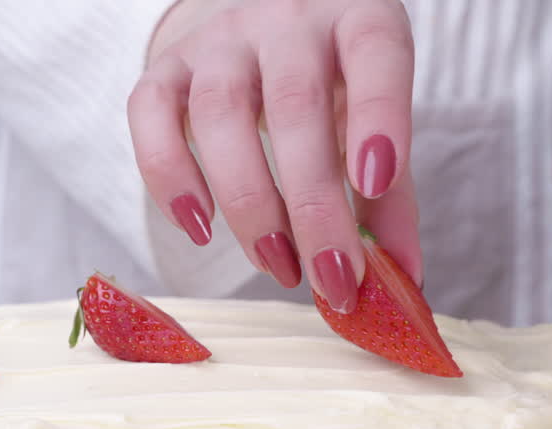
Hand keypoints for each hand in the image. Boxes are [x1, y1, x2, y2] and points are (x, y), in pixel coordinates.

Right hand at [129, 0, 419, 312]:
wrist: (258, 34)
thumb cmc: (329, 88)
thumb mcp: (371, 127)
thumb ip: (389, 198)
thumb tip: (400, 280)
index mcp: (356, 19)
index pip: (374, 50)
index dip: (378, 114)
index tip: (375, 184)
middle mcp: (288, 19)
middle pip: (295, 106)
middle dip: (313, 205)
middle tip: (331, 276)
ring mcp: (222, 39)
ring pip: (220, 113)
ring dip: (249, 204)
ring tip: (277, 264)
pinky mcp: (167, 64)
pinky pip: (151, 111)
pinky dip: (169, 177)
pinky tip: (199, 228)